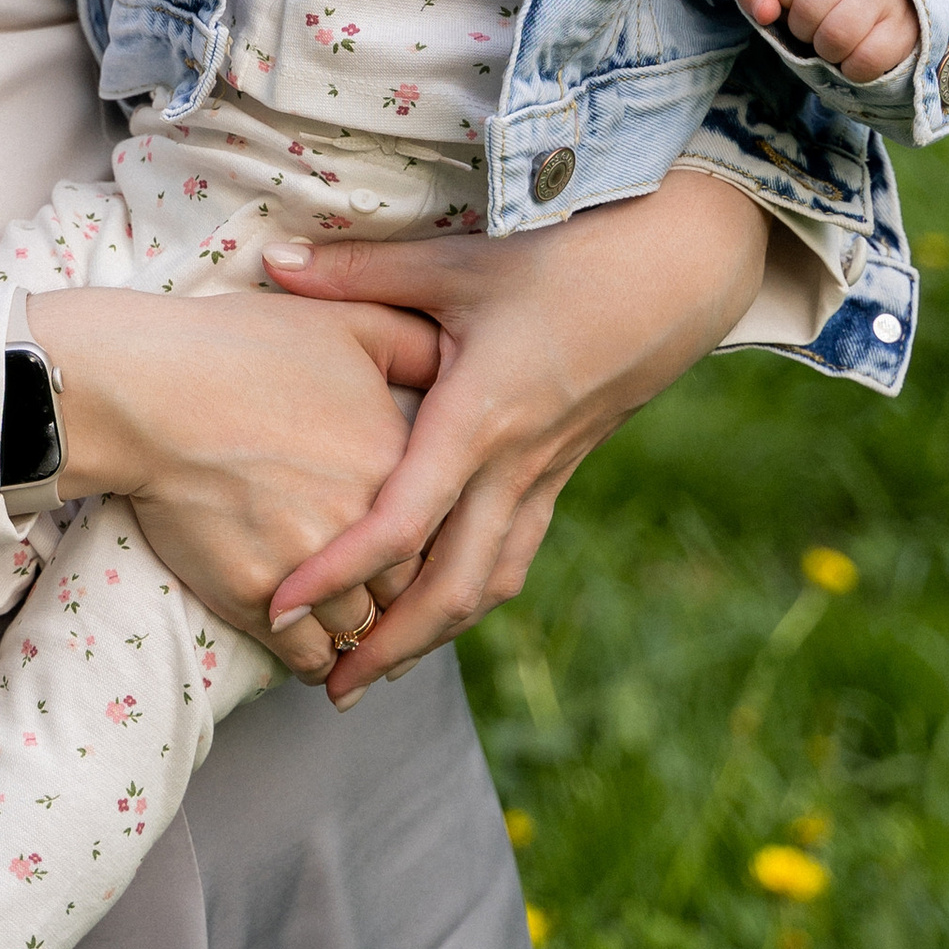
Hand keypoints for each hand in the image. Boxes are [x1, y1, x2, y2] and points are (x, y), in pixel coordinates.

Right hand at [23, 283, 437, 681]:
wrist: (145, 388)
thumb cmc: (239, 347)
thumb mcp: (342, 324)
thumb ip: (413, 341)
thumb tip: (457, 349)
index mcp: (400, 458)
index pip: (447, 525)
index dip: (431, 537)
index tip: (417, 542)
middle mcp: (368, 518)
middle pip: (411, 585)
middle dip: (399, 592)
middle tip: (386, 596)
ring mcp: (314, 564)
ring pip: (362, 628)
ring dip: (357, 630)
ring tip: (348, 624)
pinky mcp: (259, 597)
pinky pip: (308, 656)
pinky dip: (314, 658)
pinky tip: (307, 640)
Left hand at [256, 169, 768, 703]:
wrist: (676, 271)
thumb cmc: (563, 258)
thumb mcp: (456, 261)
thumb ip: (359, 271)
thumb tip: (272, 261)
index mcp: (481, 418)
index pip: (402, 522)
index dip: (338, 572)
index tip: (279, 607)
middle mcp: (515, 463)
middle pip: (451, 588)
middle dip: (388, 647)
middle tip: (325, 690)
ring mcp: (545, 475)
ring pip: (489, 583)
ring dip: (432, 636)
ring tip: (373, 671)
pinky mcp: (560, 471)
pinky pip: (513, 554)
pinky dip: (470, 595)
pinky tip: (435, 610)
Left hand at [737, 0, 917, 83]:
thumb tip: (764, 13)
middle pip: (808, 10)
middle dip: (801, 27)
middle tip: (813, 22)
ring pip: (837, 38)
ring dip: (825, 50)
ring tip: (830, 38)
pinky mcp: (905, 25)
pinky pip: (868, 59)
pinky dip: (852, 67)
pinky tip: (853, 52)